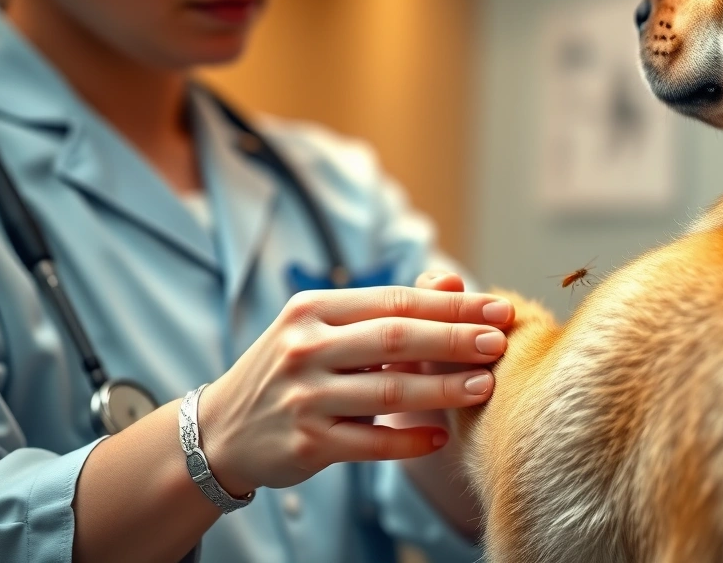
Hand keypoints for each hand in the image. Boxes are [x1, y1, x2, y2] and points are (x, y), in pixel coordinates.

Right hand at [196, 284, 513, 495]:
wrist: (223, 430)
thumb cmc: (291, 370)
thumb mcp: (325, 328)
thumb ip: (388, 307)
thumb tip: (452, 279)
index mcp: (313, 310)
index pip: (396, 301)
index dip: (453, 304)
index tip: (499, 308)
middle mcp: (304, 348)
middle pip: (396, 340)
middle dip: (456, 340)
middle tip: (500, 343)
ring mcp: (304, 397)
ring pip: (389, 393)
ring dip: (444, 389)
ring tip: (485, 386)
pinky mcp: (307, 443)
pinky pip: (372, 444)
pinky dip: (411, 441)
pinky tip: (442, 435)